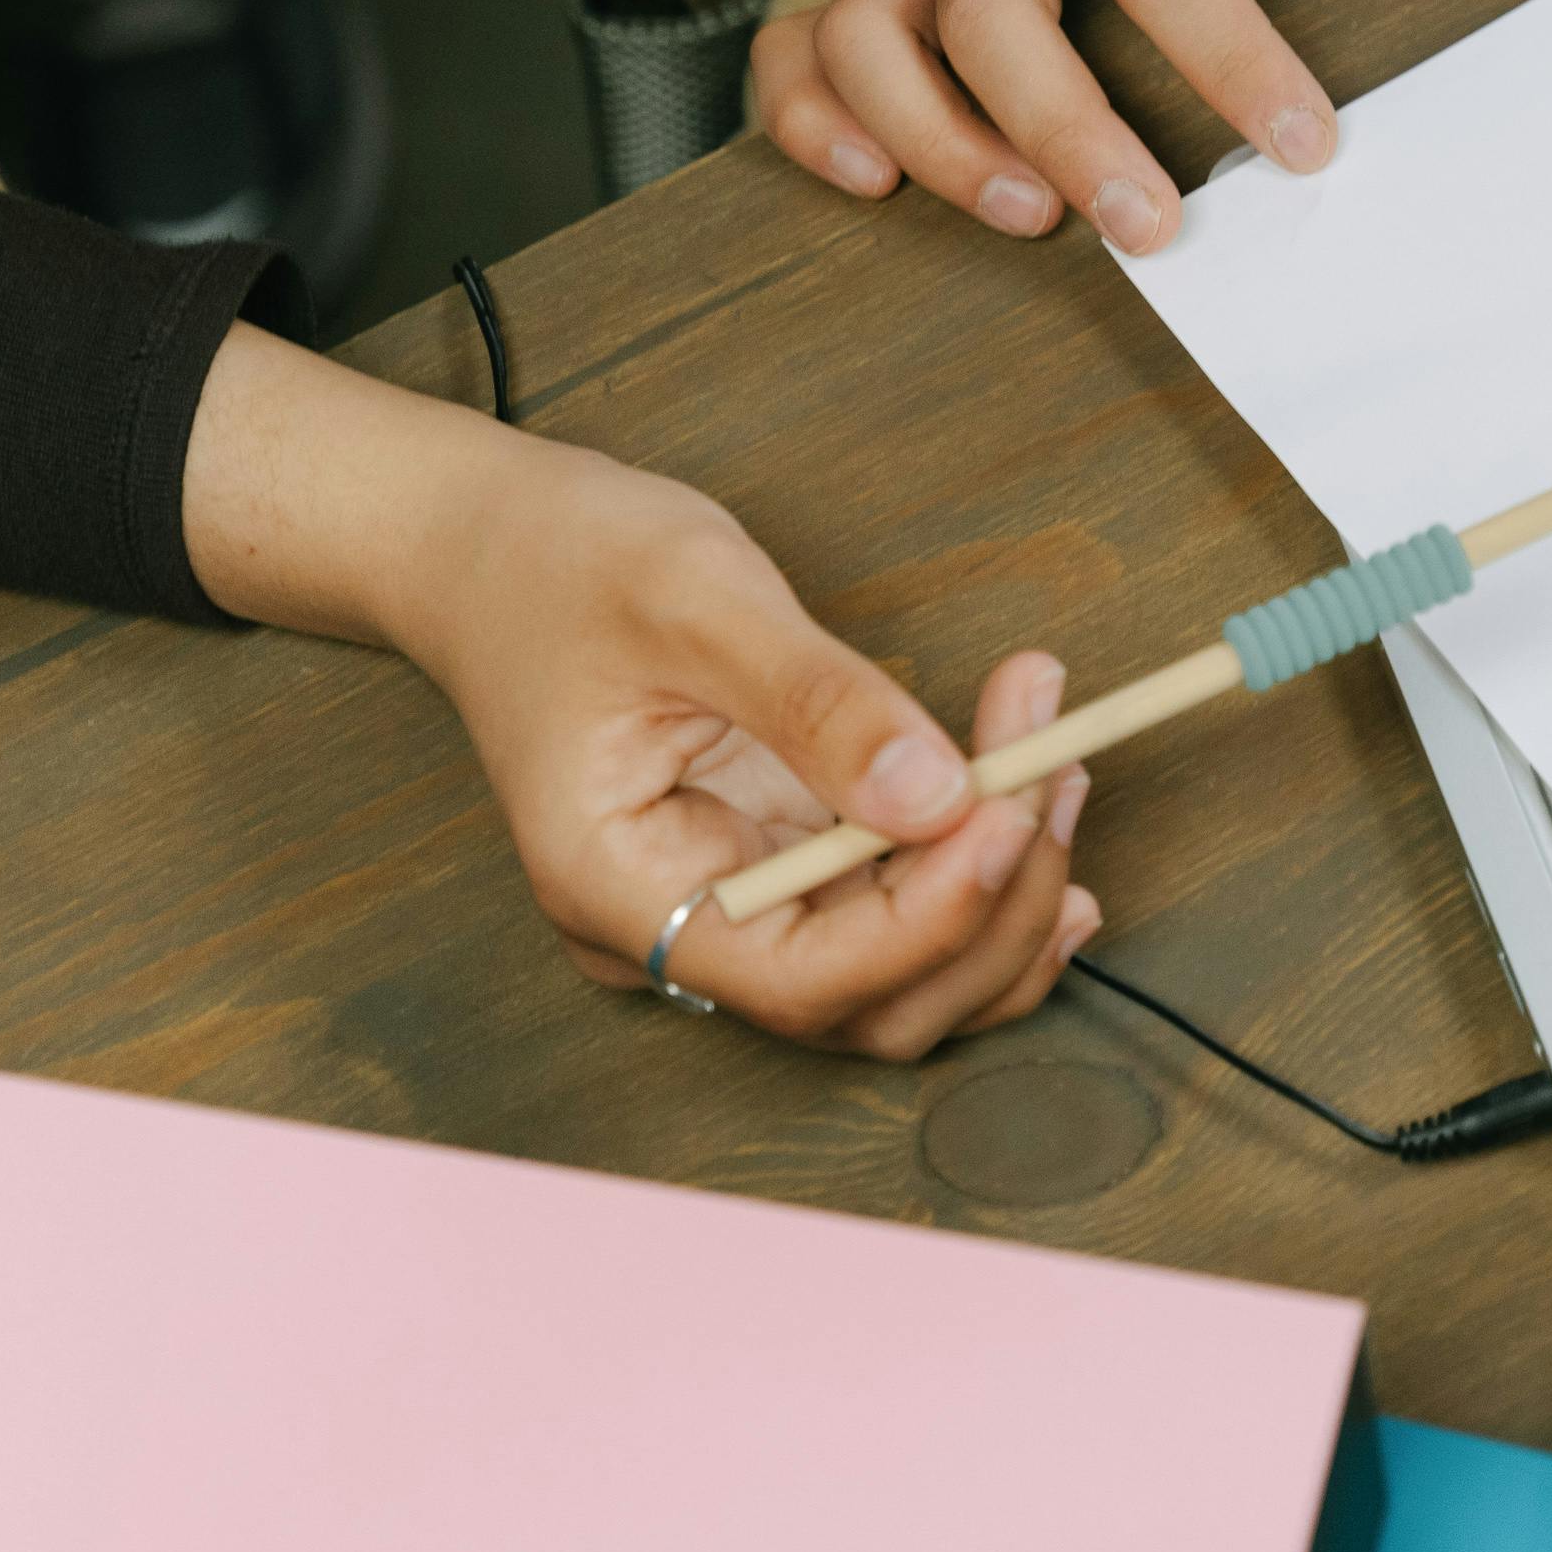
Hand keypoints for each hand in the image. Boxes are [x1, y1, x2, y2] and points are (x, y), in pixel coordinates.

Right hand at [183, 323, 1094, 1046]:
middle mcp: (675, 932)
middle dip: (988, 903)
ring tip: (1060, 770)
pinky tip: (1037, 816)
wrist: (491, 547)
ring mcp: (727, 910)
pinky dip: (975, 880)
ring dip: (1002, 896)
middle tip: (1055, 765)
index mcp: (620, 889)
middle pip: (868, 1004)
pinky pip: (890, 921)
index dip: (929, 916)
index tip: (1013, 808)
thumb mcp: (693, 598)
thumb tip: (940, 795)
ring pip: (897, 984)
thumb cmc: (563, 563)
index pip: (804, 977)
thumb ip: (816, 701)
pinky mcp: (772, 870)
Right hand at [753, 0, 1358, 254]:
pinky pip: (798, 49)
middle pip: (989, 7)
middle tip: (1151, 225)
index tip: (1301, 141)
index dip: (1224, 51)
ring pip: (867, 37)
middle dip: (1065, 128)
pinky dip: (809, 119)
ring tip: (1033, 218)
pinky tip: (877, 185)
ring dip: (940, 143)